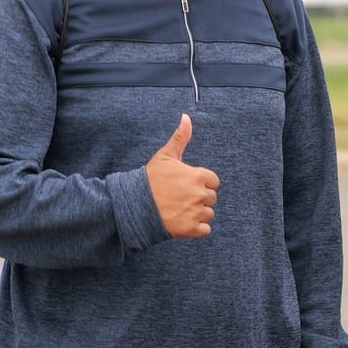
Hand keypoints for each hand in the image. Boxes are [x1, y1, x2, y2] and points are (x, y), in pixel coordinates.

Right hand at [146, 114, 220, 239]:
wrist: (134, 205)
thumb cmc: (150, 180)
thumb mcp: (165, 156)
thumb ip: (180, 138)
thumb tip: (186, 117)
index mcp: (198, 176)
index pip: (213, 181)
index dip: (201, 183)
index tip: (186, 185)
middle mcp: (199, 194)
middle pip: (211, 198)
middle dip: (199, 198)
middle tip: (180, 198)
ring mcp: (196, 213)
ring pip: (208, 214)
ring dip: (197, 214)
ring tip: (179, 209)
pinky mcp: (191, 229)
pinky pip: (205, 230)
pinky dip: (196, 228)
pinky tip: (182, 221)